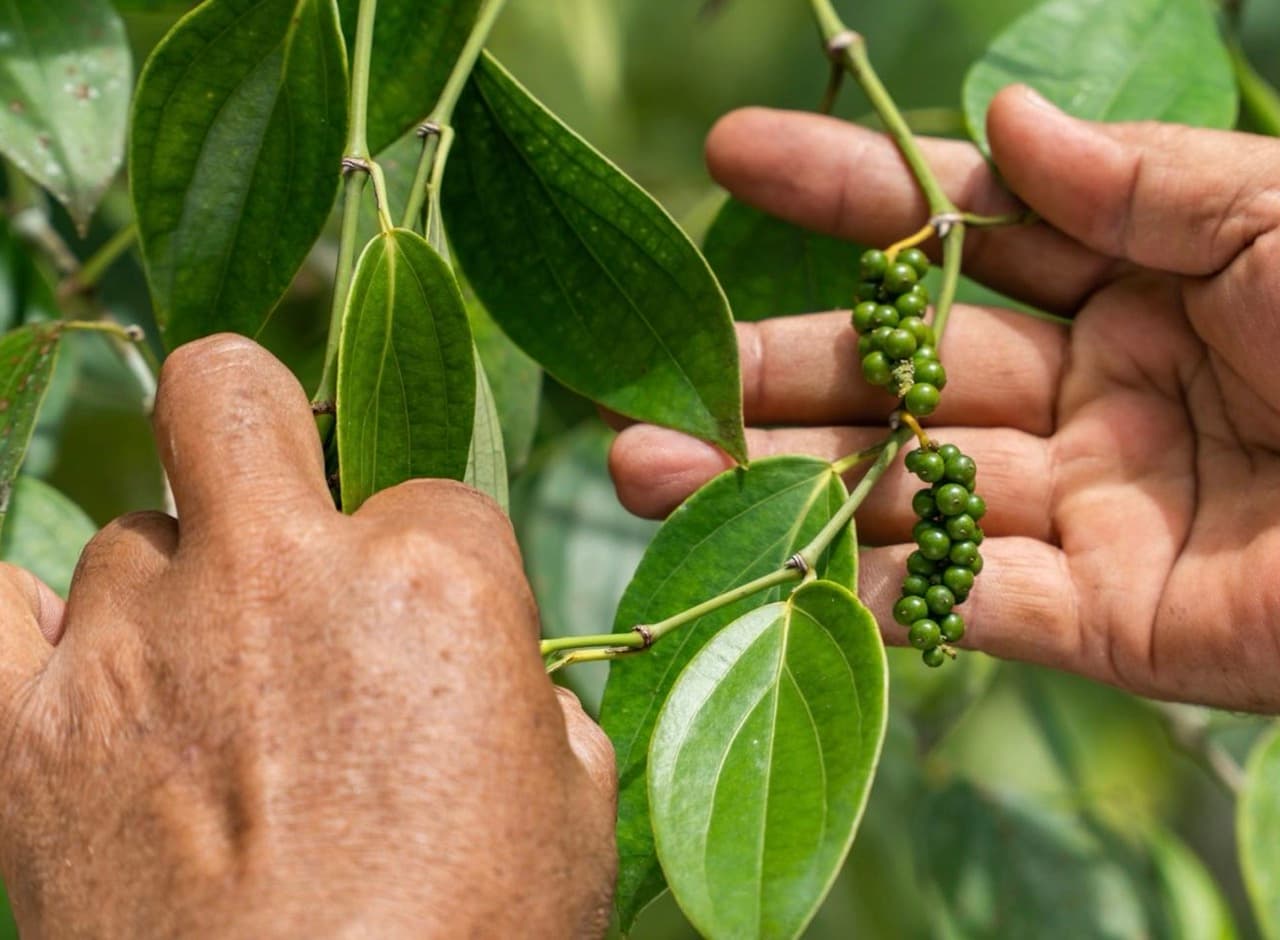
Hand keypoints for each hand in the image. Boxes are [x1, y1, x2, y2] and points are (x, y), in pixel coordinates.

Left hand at [0, 336, 615, 937]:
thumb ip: (539, 707)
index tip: (438, 637)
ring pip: (129, 532)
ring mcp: (138, 643)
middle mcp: (276, 573)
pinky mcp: (24, 735)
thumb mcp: (576, 814)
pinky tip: (70, 668)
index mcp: (432, 579)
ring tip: (204, 689)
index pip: (439, 496)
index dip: (444, 566)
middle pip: (230, 390)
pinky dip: (24, 624)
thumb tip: (507, 692)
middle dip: (261, 424)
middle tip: (282, 507)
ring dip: (174, 590)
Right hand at [610, 86, 1279, 712]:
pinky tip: (769, 566)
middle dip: (781, 366)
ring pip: (906, 494)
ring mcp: (1089, 511)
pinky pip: (970, 600)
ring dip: (780, 487)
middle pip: (905, 375)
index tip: (736, 152)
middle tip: (669, 366)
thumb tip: (999, 124)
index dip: (849, 192)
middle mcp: (1093, 394)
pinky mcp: (1106, 624)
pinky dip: (876, 586)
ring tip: (649, 469)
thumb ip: (1138, 180)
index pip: (960, 231)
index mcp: (1138, 283)